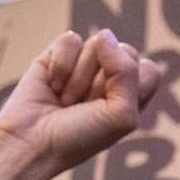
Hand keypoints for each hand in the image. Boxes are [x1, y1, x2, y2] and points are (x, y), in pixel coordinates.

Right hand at [0, 30, 163, 179]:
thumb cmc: (79, 137)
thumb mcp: (121, 115)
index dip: (130, 86)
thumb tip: (104, 35)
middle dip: (103, 83)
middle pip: (126, 52)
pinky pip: (71, 39)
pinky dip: (61, 65)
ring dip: (79, 78)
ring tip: (66, 100)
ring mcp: (84, 64)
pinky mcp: (57, 55)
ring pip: (98, 44)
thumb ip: (128, 72)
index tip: (110, 109)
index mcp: (132, 95)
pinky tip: (52, 85)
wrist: (31, 144)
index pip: (148, 70)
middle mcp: (111, 78)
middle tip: (85, 107)